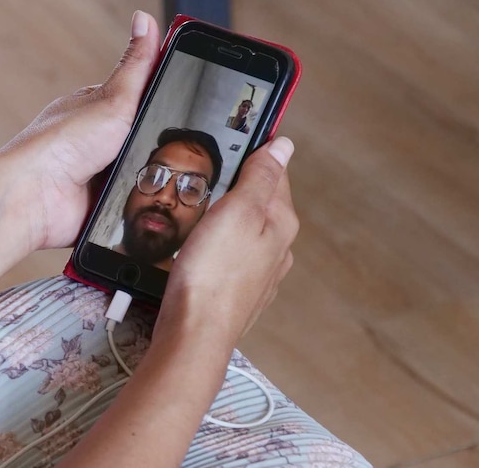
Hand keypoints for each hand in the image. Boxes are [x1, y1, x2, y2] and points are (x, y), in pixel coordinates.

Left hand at [0, 11, 161, 249]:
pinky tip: (143, 201)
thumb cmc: (61, 143)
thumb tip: (144, 19)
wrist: (36, 196)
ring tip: (157, 179)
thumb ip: (137, 64)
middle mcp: (98, 141)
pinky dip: (140, 204)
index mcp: (99, 109)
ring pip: (145, 175)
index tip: (194, 107)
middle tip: (173, 150)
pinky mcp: (101, 205)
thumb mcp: (113, 97)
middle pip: (148, 139)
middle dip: (162, 147)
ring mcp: (100, 174)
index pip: (143, 98)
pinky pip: (134, 204)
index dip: (168, 103)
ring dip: (152, 178)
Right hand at [156, 137, 298, 346]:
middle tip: (204, 179)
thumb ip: (260, 177)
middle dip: (236, 188)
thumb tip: (283, 145)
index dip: (252, 154)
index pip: (275, 172)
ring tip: (198, 211)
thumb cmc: (213, 271)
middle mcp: (278, 249)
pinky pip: (232, 257)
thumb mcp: (237, 210)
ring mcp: (260, 274)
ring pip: (245, 231)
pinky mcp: (239, 293)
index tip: (227, 144)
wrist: (195, 333)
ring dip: (226, 218)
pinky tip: (200, 248)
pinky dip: (219, 245)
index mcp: (282, 222)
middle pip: (260, 202)